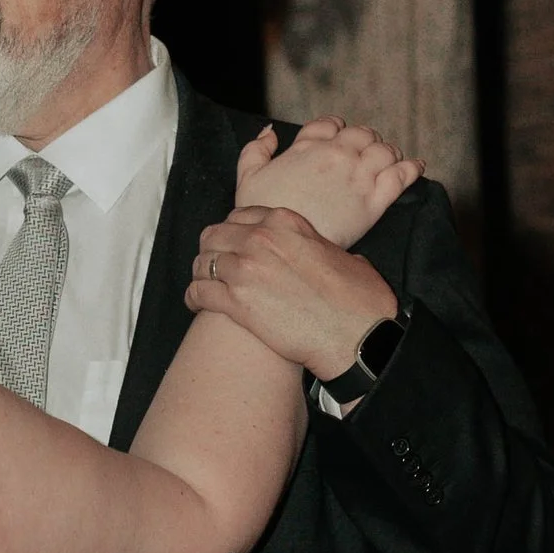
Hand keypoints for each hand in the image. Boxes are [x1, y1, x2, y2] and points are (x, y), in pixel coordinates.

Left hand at [185, 203, 396, 380]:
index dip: (233, 230)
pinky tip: (196, 304)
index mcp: (286, 222)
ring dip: (200, 274)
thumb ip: (322, 247)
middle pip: (214, 234)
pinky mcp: (236, 303)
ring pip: (201, 262)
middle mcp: (261, 239)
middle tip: (213, 265)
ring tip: (203, 285)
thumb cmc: (360, 301)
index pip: (241, 215)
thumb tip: (326, 254)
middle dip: (211, 249)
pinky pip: (198, 293)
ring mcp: (245, 269)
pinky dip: (193, 298)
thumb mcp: (346, 256)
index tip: (233, 244)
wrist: (357, 336)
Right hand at [239, 116, 420, 248]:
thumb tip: (270, 130)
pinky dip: (412, 167)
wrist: (282, 246)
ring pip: (385, 150)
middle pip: (362, 134)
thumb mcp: (247, 178)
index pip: (331, 124)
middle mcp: (336, 155)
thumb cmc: (262, 215)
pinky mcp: (374, 201)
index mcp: (308, 147)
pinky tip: (416, 166)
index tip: (340, 138)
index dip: (338, 129)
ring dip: (388, 151)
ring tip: (390, 158)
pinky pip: (402, 175)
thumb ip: (256, 150)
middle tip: (367, 151)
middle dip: (366, 139)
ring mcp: (358, 176)